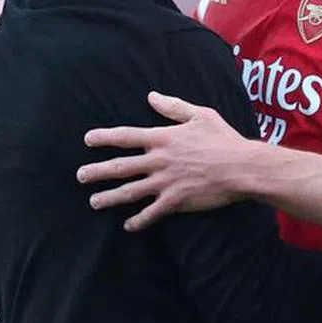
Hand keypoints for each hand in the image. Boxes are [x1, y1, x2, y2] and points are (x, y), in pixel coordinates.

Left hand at [77, 91, 253, 230]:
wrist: (240, 167)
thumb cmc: (223, 139)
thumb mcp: (200, 114)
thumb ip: (173, 106)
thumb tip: (152, 96)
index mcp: (162, 138)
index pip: (126, 137)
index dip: (105, 137)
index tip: (87, 139)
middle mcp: (158, 160)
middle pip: (120, 167)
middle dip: (97, 171)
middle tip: (80, 175)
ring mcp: (164, 182)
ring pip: (129, 191)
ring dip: (109, 197)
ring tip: (93, 202)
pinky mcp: (175, 201)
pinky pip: (151, 213)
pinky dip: (138, 221)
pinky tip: (128, 226)